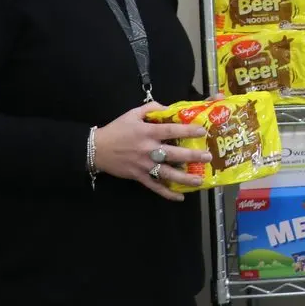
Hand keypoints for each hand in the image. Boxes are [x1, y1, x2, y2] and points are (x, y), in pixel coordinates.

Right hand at [93, 102, 207, 201]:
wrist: (96, 149)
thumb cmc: (117, 129)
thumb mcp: (133, 113)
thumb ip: (152, 108)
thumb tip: (169, 108)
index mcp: (148, 132)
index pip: (171, 131)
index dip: (187, 131)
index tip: (202, 132)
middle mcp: (148, 149)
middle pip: (173, 154)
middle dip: (192, 156)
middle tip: (208, 157)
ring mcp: (144, 165)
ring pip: (167, 173)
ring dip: (184, 178)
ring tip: (199, 181)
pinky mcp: (138, 176)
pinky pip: (154, 186)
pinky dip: (166, 193)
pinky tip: (179, 197)